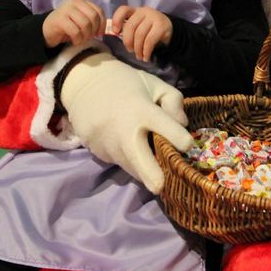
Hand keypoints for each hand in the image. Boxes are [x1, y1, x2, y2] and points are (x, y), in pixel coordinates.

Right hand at [43, 0, 105, 47]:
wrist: (46, 30)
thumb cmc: (66, 27)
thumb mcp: (80, 20)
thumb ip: (91, 20)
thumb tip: (103, 29)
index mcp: (81, 2)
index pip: (98, 11)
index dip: (102, 24)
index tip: (99, 34)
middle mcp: (74, 2)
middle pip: (93, 17)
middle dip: (93, 30)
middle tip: (88, 38)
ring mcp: (66, 10)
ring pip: (85, 24)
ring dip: (85, 36)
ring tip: (81, 40)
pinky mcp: (59, 20)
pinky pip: (75, 31)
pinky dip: (77, 39)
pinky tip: (74, 41)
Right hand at [60, 52, 192, 192]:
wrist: (84, 84)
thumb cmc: (125, 83)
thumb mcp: (153, 83)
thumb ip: (173, 100)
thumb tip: (183, 125)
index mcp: (140, 109)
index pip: (163, 126)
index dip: (178, 137)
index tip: (187, 144)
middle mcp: (122, 130)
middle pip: (139, 160)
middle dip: (151, 176)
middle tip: (161, 187)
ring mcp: (107, 144)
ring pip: (131, 167)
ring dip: (143, 169)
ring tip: (151, 160)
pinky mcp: (97, 152)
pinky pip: (119, 161)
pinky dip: (128, 160)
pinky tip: (126, 145)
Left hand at [112, 5, 172, 61]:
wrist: (169, 29)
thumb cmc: (149, 29)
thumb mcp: (138, 26)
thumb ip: (128, 29)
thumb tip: (117, 36)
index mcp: (135, 11)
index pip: (123, 10)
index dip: (117, 20)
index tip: (116, 32)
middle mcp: (144, 11)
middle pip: (130, 26)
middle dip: (128, 42)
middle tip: (130, 50)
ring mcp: (154, 17)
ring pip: (140, 35)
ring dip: (138, 49)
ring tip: (139, 56)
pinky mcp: (161, 26)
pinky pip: (150, 40)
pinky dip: (146, 51)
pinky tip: (146, 57)